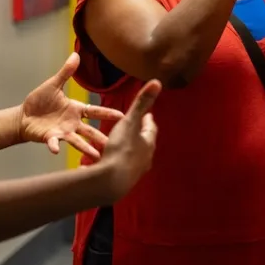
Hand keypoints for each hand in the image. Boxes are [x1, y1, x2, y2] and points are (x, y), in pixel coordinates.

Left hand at [20, 53, 124, 159]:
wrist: (23, 117)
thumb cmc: (39, 101)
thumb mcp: (53, 84)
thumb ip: (66, 72)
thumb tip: (76, 54)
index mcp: (76, 109)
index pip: (96, 112)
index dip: (109, 114)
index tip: (123, 116)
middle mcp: (73, 123)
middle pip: (91, 131)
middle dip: (102, 137)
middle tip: (114, 144)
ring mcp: (63, 132)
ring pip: (78, 141)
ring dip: (87, 148)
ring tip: (97, 156)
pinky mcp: (50, 138)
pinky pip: (54, 143)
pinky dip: (55, 146)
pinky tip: (56, 150)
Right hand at [97, 79, 159, 202]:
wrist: (111, 182)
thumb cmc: (121, 149)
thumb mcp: (129, 122)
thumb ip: (141, 102)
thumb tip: (157, 81)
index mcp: (148, 143)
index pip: (151, 128)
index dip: (147, 120)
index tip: (146, 115)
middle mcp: (145, 158)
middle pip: (144, 143)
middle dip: (139, 135)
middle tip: (134, 128)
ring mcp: (135, 172)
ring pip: (133, 156)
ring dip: (128, 149)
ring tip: (120, 144)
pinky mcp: (122, 182)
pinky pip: (120, 168)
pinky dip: (116, 162)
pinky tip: (107, 163)